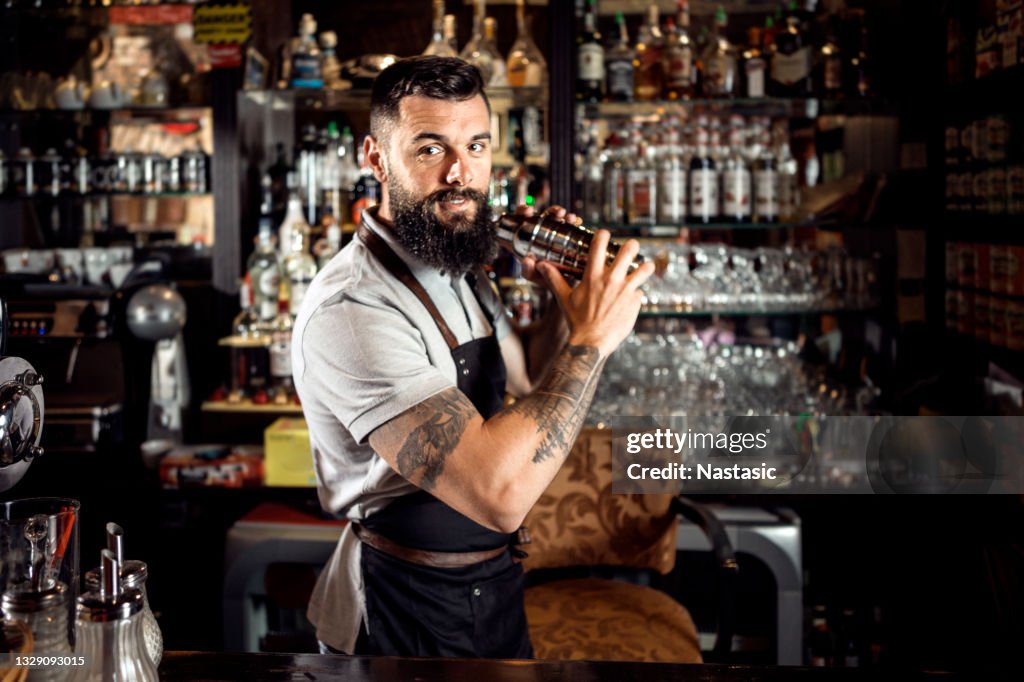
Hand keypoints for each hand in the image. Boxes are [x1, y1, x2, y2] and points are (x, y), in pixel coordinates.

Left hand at [514, 204, 579, 286]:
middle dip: (543, 209)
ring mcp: (554, 232)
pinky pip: (569, 223)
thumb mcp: (536, 276)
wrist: (566, 285)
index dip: (522, 211)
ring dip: (558, 212)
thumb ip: (528, 271)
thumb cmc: (547, 279)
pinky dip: (571, 219)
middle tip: (552, 213)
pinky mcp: (567, 234)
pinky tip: (574, 220)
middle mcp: (540, 232)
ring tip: (564, 215)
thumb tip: (527, 260)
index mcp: (527, 239)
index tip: (528, 211)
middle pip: (541, 214)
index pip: (521, 219)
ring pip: (554, 216)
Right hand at [535, 230, 653, 357]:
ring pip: (645, 268)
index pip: (599, 244)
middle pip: (629, 250)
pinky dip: (636, 294)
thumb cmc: (577, 320)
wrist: (591, 342)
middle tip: (631, 247)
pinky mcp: (635, 302)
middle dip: (632, 245)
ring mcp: (626, 290)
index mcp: (593, 275)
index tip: (605, 234)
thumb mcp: (564, 298)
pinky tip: (630, 299)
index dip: (604, 235)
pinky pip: (640, 292)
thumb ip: (555, 279)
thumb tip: (541, 266)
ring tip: (645, 267)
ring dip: (645, 266)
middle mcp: (612, 279)